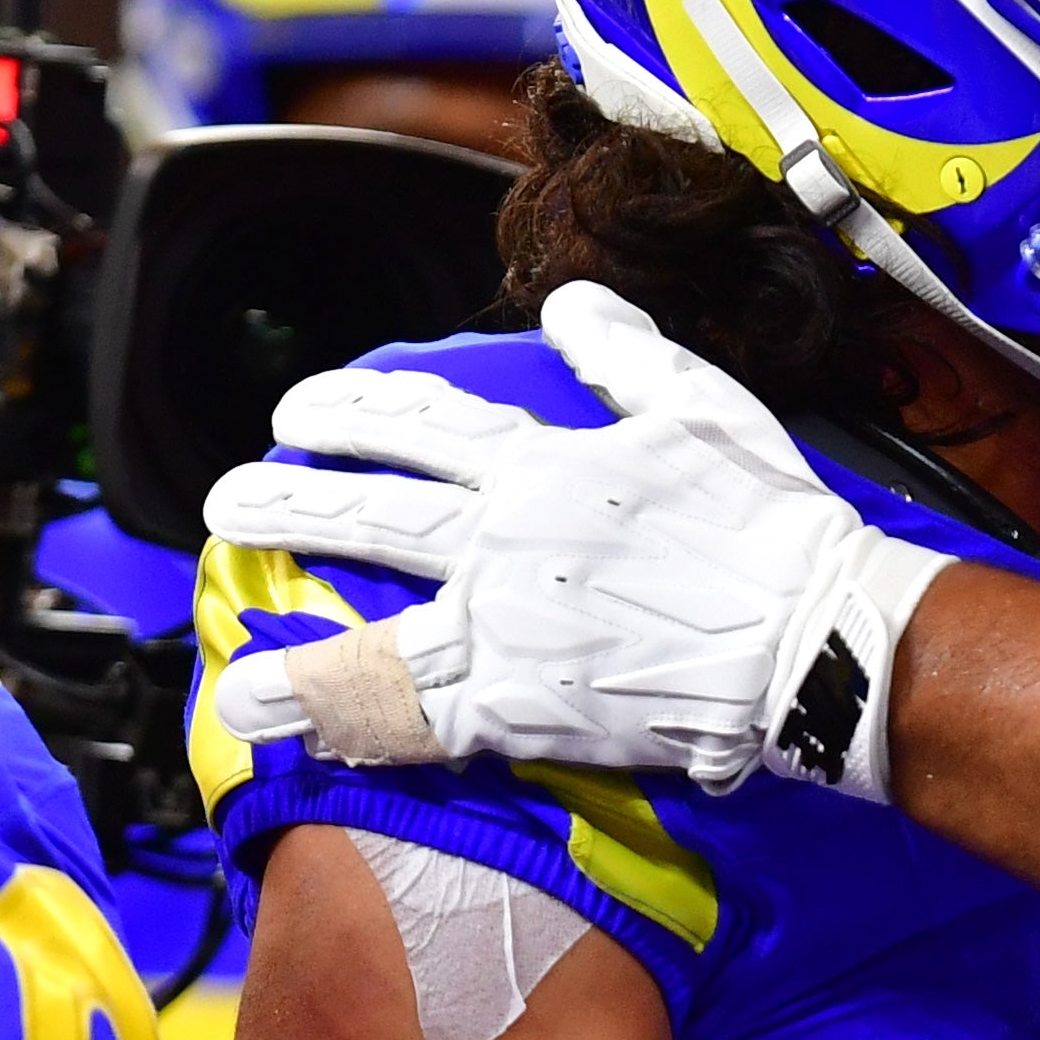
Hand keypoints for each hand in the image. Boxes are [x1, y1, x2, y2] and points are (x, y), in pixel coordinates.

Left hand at [201, 282, 951, 798]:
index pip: (425, 427)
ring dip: (294, 634)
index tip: (303, 411)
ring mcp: (505, 626)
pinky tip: (293, 732)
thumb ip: (621, 355)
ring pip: (374, 627)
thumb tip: (564, 307)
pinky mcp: (521, 706)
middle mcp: (506, 538)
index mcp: (546, 463)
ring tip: (229, 641)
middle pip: (374, 512)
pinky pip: (417, 718)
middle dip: (291, 499)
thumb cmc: (772, 524)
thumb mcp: (703, 404)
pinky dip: (351, 725)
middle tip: (230, 498)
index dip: (354, 413)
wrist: (810, 638)